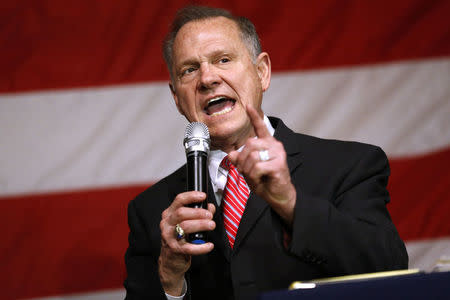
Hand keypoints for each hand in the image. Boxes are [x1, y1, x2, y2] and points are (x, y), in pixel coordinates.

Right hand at [158, 191, 215, 294]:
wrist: (170, 259)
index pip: (179, 200)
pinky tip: (209, 245)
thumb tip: (210, 207)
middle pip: (181, 213)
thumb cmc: (179, 238)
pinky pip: (189, 247)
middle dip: (198, 212)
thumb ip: (198, 213)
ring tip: (211, 225)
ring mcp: (169, 236)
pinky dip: (201, 247)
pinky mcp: (174, 249)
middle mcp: (167, 223)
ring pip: (185, 227)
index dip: (191, 196)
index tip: (203, 196)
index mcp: (170, 214)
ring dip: (201, 225)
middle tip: (210, 216)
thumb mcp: (186, 222)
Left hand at [228, 105, 295, 224]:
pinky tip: (260, 179)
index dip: (254, 117)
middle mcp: (274, 145)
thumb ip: (240, 160)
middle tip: (246, 172)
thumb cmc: (266, 181)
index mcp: (267, 144)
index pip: (260, 127)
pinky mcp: (278, 164)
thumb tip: (231, 153)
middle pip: (249, 144)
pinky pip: (257, 166)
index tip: (247, 106)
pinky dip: (254, 176)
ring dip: (248, 169)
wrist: (279, 195)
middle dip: (243, 160)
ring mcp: (278, 154)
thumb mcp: (249, 170)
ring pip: (252, 155)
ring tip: (254, 176)